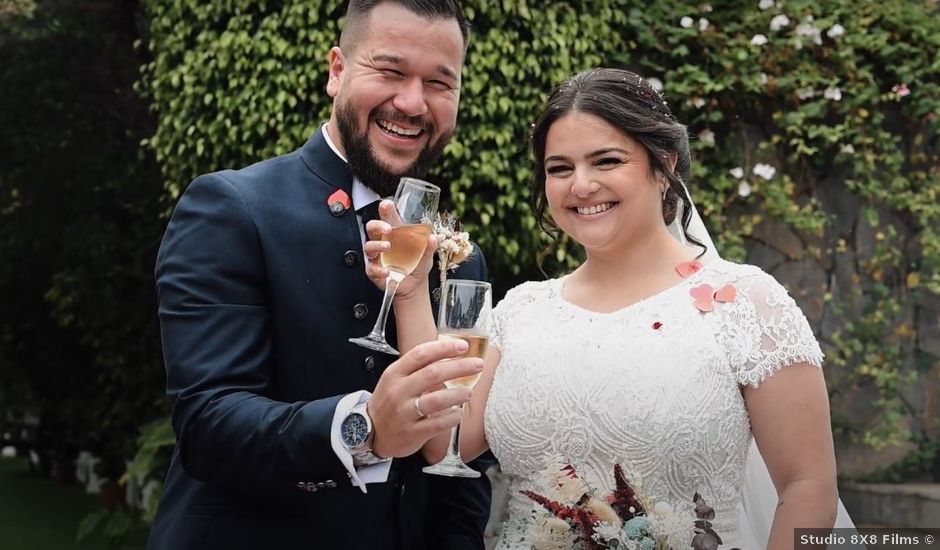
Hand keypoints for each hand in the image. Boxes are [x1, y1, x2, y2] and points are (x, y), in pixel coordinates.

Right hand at [363, 200, 437, 299]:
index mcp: (394, 234)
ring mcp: (377, 257)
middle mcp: (382, 242)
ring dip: (377, 246)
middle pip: (372, 228)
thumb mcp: (426, 254)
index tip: (386, 205)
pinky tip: (386, 271)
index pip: (387, 218)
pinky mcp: (374, 271)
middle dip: (377, 226)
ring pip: (369, 247)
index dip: (385, 210)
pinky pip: (371, 269)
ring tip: (388, 247)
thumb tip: (433, 238)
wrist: (415, 285)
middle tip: (387, 228)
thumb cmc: (417, 264)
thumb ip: (429, 246)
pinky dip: (378, 270)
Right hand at [368, 338, 482, 458]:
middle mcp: (398, 391)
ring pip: (437, 400)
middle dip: (459, 367)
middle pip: (433, 374)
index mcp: (394, 373)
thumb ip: (417, 369)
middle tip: (478, 365)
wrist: (371, 433)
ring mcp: (404, 413)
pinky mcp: (412, 433)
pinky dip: (452, 417)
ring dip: (458, 393)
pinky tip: (458, 413)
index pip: (421, 354)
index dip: (444, 348)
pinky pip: (438, 423)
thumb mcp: (395, 380)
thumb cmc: (389, 402)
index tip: (463, 346)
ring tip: (469, 392)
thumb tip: (450, 355)